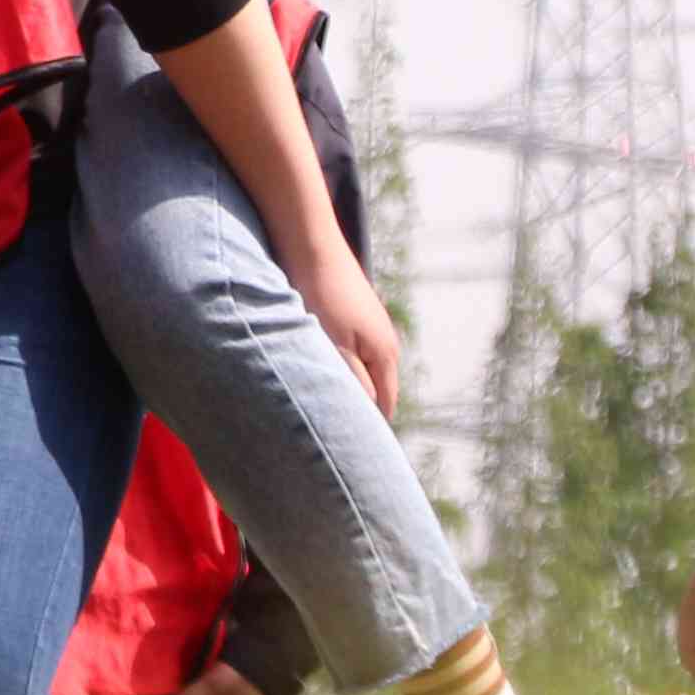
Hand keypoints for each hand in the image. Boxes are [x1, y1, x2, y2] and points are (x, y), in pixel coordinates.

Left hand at [283, 230, 403, 420]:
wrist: (309, 241)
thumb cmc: (319, 293)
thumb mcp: (335, 343)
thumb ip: (353, 379)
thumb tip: (367, 414)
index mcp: (384, 353)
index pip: (385, 405)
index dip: (371, 429)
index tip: (353, 453)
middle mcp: (382, 341)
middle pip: (375, 388)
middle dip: (357, 410)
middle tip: (333, 437)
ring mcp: (367, 325)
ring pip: (359, 369)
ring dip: (344, 386)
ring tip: (319, 407)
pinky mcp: (349, 313)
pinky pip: (347, 351)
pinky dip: (335, 365)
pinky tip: (313, 369)